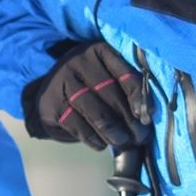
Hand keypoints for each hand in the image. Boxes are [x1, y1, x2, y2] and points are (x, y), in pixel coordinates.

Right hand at [23, 41, 149, 150]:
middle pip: (111, 94)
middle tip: (139, 137)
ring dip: (113, 132)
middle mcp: (80, 61)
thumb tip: (146, 116)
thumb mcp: (106, 78)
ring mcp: (63, 81)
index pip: (125, 74)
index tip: (147, 117)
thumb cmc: (88, 88)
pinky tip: (102, 144)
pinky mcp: (51, 103)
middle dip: (129, 120)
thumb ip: (125, 90)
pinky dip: (93, 138)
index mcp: (100, 51)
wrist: (48, 95)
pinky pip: (78, 125)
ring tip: (122, 142)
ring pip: (96, 112)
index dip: (138, 97)